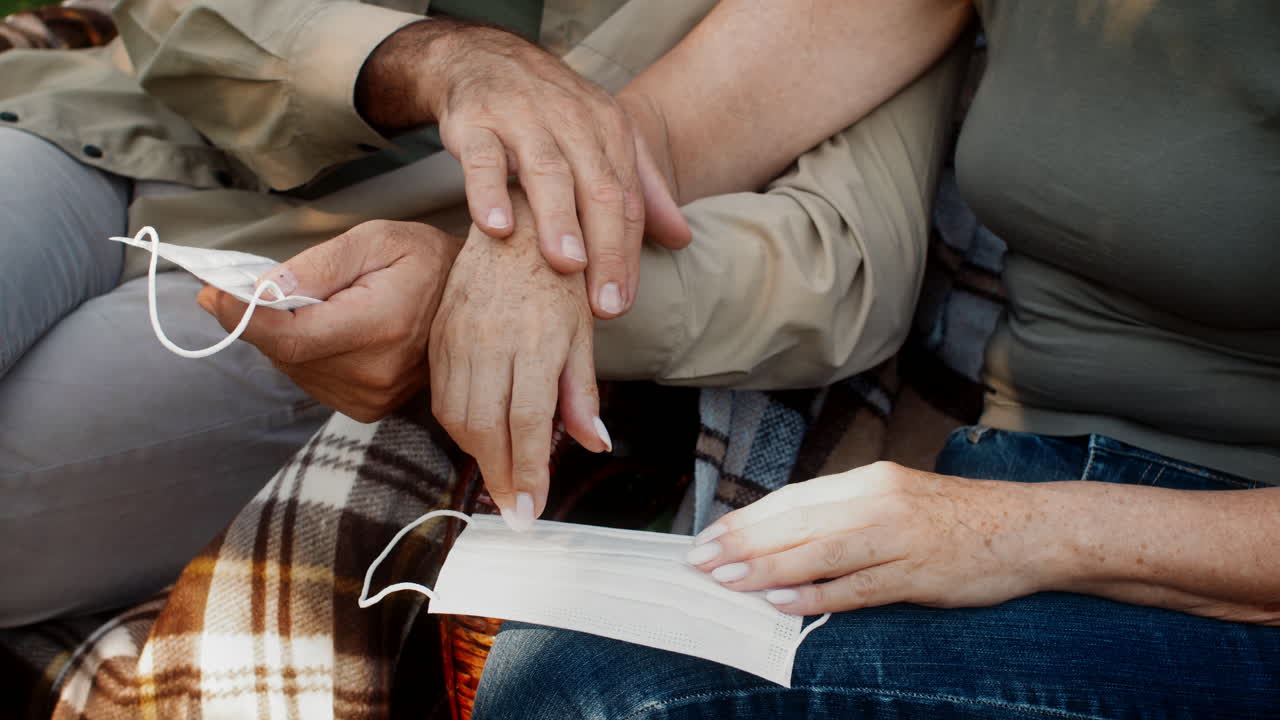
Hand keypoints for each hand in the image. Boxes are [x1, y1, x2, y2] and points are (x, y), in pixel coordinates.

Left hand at [197, 220, 460, 421]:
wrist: (471, 300)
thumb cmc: (425, 259)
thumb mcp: (374, 240)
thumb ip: (317, 266)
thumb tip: (262, 291)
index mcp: (379, 326)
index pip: (290, 336)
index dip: (242, 317)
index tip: (211, 293)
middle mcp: (375, 373)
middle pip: (284, 352)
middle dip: (265, 318)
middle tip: (264, 284)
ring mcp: (374, 397)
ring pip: (294, 368)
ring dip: (287, 336)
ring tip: (319, 304)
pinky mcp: (370, 408)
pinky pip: (312, 381)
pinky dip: (306, 354)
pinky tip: (331, 330)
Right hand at [357, 20, 690, 319]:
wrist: (483, 58)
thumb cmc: (550, 113)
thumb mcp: (601, 141)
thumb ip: (641, 190)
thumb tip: (682, 240)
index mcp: (610, 130)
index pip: (627, 200)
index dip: (628, 254)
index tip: (622, 302)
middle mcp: (573, 122)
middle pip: (598, 189)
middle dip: (606, 248)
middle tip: (605, 304)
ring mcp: (523, 120)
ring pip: (546, 173)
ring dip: (558, 220)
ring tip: (567, 265)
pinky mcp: (475, 122)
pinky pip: (483, 160)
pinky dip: (490, 192)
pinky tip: (496, 228)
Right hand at [429, 193, 609, 530]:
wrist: (514, 224)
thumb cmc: (558, 278)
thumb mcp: (582, 331)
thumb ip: (582, 391)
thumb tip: (595, 443)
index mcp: (535, 340)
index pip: (529, 422)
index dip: (528, 472)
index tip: (532, 510)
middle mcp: (491, 341)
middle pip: (486, 428)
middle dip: (501, 477)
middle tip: (515, 510)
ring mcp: (459, 337)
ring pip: (457, 417)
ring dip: (478, 456)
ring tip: (502, 476)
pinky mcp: (439, 335)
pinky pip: (441, 395)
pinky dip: (459, 427)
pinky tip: (480, 438)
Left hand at [685, 462, 1050, 614]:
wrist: (1030, 526)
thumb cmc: (956, 517)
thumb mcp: (896, 498)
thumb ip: (845, 512)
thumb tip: (785, 534)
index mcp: (869, 480)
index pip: (792, 498)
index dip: (746, 519)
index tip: (709, 536)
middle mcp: (879, 501)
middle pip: (797, 522)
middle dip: (742, 543)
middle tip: (698, 562)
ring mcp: (900, 537)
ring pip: (820, 552)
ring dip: (766, 567)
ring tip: (726, 581)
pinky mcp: (919, 573)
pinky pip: (859, 587)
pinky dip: (817, 595)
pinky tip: (782, 602)